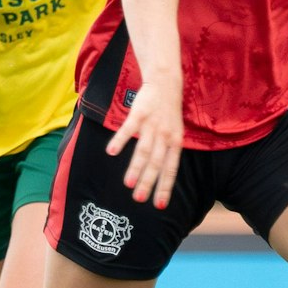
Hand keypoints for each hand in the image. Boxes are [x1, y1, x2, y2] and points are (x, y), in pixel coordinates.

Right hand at [108, 73, 183, 208]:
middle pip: (156, 163)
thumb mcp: (174, 133)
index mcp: (175, 142)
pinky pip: (129, 129)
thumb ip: (166, 152)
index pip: (171, 169)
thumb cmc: (169, 112)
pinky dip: (120, 140)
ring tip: (127, 184)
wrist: (166, 82)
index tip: (158, 205)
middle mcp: (165, 135)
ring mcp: (152, 124)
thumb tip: (159, 175)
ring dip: (135, 168)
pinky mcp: (140, 113)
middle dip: (148, 182)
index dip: (165, 187)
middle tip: (138, 199)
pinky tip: (112, 152)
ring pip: (144, 150)